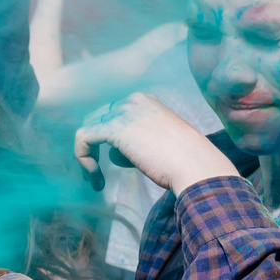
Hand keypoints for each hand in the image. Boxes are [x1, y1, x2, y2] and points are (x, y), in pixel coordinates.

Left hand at [73, 93, 239, 194]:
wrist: (198, 166)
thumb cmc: (186, 161)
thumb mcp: (161, 140)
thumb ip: (140, 137)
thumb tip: (122, 150)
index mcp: (147, 102)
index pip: (112, 114)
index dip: (104, 139)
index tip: (108, 164)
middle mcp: (134, 101)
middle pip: (96, 120)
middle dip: (92, 147)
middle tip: (95, 173)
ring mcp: (124, 112)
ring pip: (88, 130)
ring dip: (87, 156)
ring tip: (95, 179)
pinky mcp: (115, 127)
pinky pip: (83, 138)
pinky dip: (82, 157)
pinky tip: (94, 177)